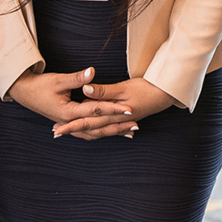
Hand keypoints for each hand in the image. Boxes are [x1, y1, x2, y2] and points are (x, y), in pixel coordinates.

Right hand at [7, 66, 135, 139]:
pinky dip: (101, 133)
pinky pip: (88, 132)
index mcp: (68, 112)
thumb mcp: (59, 79)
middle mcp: (70, 122)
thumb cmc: (41, 85)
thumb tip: (92, 72)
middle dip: (117, 126)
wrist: (25, 93)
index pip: (96, 110)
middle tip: (136, 125)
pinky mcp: (69, 124)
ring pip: (94, 133)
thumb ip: (77, 78)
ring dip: (112, 132)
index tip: (129, 108)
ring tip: (129, 133)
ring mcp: (70, 125)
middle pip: (98, 127)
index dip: (113, 108)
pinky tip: (111, 132)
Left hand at [53, 77, 177, 139]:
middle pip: (89, 129)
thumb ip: (104, 91)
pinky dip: (98, 131)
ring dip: (83, 131)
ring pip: (98, 131)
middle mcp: (115, 122)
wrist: (165, 94)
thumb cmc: (146, 89)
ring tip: (69, 131)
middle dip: (72, 131)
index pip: (86, 121)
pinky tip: (95, 130)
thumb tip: (85, 90)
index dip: (70, 125)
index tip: (56, 129)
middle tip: (56, 133)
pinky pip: (108, 129)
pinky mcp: (125, 120)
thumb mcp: (124, 87)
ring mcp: (121, 122)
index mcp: (113, 115)